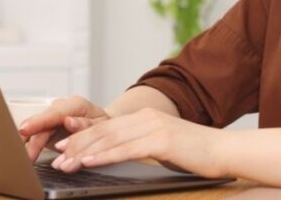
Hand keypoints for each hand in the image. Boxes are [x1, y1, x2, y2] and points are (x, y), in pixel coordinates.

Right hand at [19, 95, 110, 160]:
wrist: (100, 125)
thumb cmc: (102, 125)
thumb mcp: (101, 125)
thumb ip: (86, 124)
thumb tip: (69, 122)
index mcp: (75, 105)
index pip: (54, 112)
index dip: (39, 121)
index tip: (25, 129)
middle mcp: (60, 108)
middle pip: (41, 122)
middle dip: (30, 139)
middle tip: (24, 155)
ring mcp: (51, 117)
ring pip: (34, 130)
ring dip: (27, 145)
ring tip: (23, 159)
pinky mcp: (46, 127)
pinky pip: (33, 135)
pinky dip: (27, 145)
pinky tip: (23, 155)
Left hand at [50, 107, 228, 177]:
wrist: (224, 150)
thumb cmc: (196, 154)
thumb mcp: (163, 146)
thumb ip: (142, 146)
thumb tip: (120, 156)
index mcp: (145, 118)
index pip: (107, 126)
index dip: (82, 137)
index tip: (62, 148)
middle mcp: (146, 118)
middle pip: (103, 131)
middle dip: (76, 145)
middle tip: (55, 157)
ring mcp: (153, 127)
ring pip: (110, 139)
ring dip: (84, 153)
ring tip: (65, 164)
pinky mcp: (161, 140)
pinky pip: (126, 149)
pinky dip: (105, 156)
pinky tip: (89, 162)